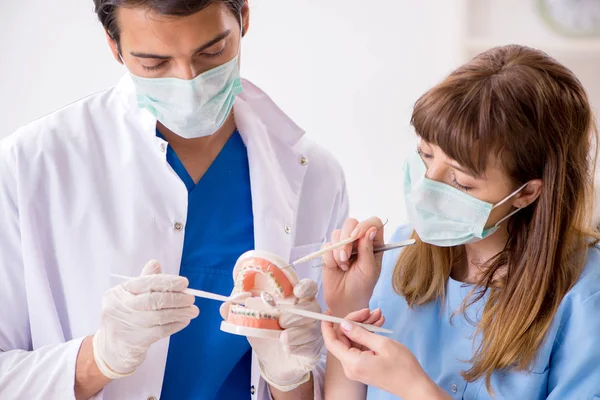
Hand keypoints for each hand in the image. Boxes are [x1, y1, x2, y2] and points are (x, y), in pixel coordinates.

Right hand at [93, 260, 198, 378]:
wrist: (113, 349)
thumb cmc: (127, 317)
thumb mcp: (131, 298)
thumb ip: (145, 281)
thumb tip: (155, 264)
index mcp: (117, 293)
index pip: (145, 283)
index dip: (167, 282)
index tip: (184, 283)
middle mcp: (116, 309)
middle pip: (152, 300)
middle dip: (176, 298)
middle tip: (191, 299)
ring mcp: (123, 327)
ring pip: (158, 317)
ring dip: (180, 313)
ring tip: (192, 311)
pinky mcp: (132, 342)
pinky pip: (160, 331)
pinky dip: (175, 325)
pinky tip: (184, 321)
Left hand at [220, 279, 322, 391]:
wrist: (273, 361)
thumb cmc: (265, 333)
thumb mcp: (249, 319)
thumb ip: (236, 309)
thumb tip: (226, 304)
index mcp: (295, 299)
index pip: (309, 287)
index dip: (305, 287)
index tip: (296, 293)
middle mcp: (309, 312)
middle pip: (309, 307)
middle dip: (292, 314)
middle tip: (280, 322)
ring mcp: (314, 330)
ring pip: (309, 327)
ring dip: (292, 333)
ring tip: (280, 337)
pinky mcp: (314, 348)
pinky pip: (308, 345)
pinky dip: (294, 347)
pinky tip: (286, 348)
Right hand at [322, 217, 384, 315]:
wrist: (345, 300)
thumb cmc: (362, 286)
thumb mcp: (369, 270)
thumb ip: (368, 249)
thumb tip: (371, 230)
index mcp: (374, 243)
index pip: (372, 223)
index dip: (364, 225)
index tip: (357, 236)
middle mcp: (358, 240)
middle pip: (351, 223)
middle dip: (346, 239)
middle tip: (346, 256)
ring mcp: (343, 244)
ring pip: (336, 233)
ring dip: (338, 251)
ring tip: (344, 266)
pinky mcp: (329, 251)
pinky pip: (326, 246)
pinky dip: (330, 258)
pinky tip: (336, 268)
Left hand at [322, 309, 446, 399]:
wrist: (415, 387)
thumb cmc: (403, 367)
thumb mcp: (382, 344)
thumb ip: (360, 333)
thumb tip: (343, 324)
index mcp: (352, 363)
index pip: (331, 342)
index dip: (328, 326)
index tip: (329, 312)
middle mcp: (351, 368)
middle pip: (343, 339)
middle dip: (355, 322)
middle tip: (370, 310)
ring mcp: (357, 368)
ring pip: (353, 341)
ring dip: (364, 326)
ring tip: (378, 315)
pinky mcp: (363, 367)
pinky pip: (360, 347)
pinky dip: (367, 335)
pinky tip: (378, 325)